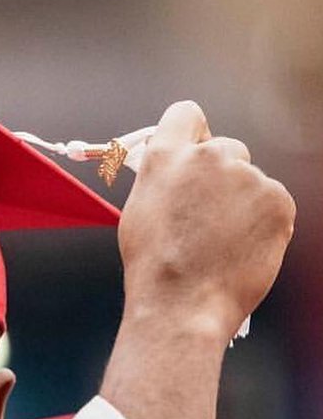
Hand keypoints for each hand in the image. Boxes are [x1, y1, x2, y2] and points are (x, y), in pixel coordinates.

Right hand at [118, 100, 294, 342]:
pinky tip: (240, 250)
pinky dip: (261, 224)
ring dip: (241, 204)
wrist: (183, 304)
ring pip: (249, 182)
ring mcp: (248, 177)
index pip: (185, 114)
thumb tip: (178, 171)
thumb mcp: (140, 211)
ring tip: (219, 244)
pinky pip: (272, 204)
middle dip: (220, 175)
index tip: (192, 152)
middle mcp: (208, 157)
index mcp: (166, 157)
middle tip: (207, 215)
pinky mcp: (278, 200)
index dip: (191, 133)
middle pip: (225, 149)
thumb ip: (163, 179)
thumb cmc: (154, 267)